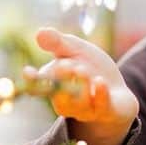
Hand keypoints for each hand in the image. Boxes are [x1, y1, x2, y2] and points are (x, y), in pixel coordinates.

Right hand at [24, 27, 138, 144]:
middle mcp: (66, 101)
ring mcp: (85, 110)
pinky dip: (99, 94)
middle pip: (58, 96)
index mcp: (54, 84)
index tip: (28, 72)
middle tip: (66, 65)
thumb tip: (39, 33)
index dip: (32, 80)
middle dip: (61, 80)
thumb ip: (58, 42)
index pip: (37, 86)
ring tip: (83, 70)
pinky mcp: (106, 112)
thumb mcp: (75, 49)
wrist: (117, 87)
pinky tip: (100, 81)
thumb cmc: (91, 66)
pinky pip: (100, 107)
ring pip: (78, 105)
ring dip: (80, 85)